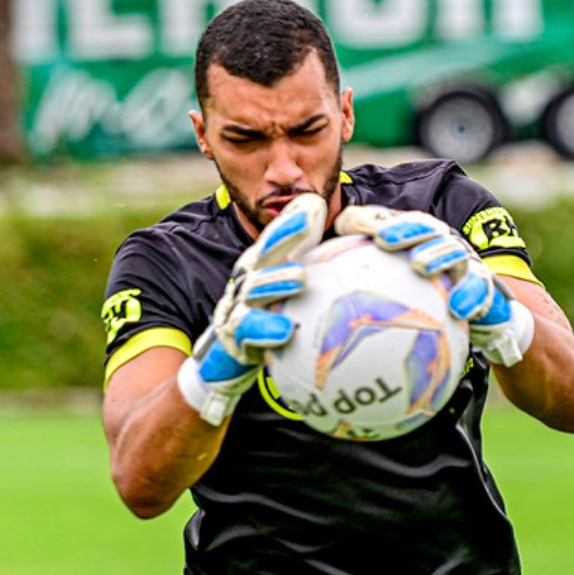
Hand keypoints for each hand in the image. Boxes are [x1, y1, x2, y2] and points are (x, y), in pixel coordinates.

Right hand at [178, 193, 327, 424]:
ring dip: (275, 280)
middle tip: (311, 216)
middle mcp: (245, 285)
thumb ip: (318, 283)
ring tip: (300, 277)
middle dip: (286, 232)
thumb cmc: (265, 333)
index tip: (316, 202)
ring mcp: (235, 310)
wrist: (218, 372)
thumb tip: (355, 264)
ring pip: (253, 289)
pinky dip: (263, 330)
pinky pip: (245, 332)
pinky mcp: (230, 341)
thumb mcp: (290, 305)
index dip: (295, 220)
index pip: (279, 240)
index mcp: (261, 272)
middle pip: (264, 253)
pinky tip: (286, 332)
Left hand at [334, 205, 533, 366]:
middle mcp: (448, 248)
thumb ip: (370, 257)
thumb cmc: (430, 296)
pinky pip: (482, 292)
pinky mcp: (486, 291)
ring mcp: (468, 267)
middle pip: (431, 231)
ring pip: (456, 254)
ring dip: (438, 256)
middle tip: (384, 241)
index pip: (407, 224)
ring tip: (419, 265)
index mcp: (427, 241)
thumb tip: (338, 239)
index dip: (384, 222)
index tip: (360, 229)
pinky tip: (457, 307)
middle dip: (408, 232)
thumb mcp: (398, 278)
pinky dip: (471, 296)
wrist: (481, 319)